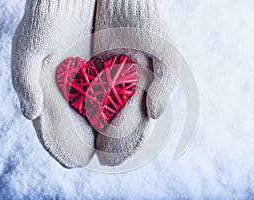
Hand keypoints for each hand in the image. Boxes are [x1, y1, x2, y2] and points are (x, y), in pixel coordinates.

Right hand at [12, 0, 95, 167]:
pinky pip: (98, 89)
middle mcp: (59, 82)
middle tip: (90, 159)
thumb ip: (24, 81)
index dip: (56, 142)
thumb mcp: (27, 48)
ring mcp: (75, 74)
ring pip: (84, 107)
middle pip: (68, 118)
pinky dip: (104, 105)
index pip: (48, 121)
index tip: (70, 162)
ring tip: (105, 145)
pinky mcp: (90, 64)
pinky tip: (113, 118)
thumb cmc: (44, 17)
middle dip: (78, 140)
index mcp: (41, 84)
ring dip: (92, 126)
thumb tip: (30, 115)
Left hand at [93, 0, 175, 165]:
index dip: (129, 144)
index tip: (114, 158)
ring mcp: (116, 81)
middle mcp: (132, 89)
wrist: (130, 0)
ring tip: (94, 149)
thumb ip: (164, 86)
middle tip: (104, 159)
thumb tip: (154, 115)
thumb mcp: (168, 56)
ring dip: (103, 131)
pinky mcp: (100, 69)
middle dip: (115, 143)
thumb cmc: (153, 27)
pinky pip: (94, 93)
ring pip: (109, 112)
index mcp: (149, 90)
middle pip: (124, 123)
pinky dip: (90, 109)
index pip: (140, 124)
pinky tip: (85, 123)